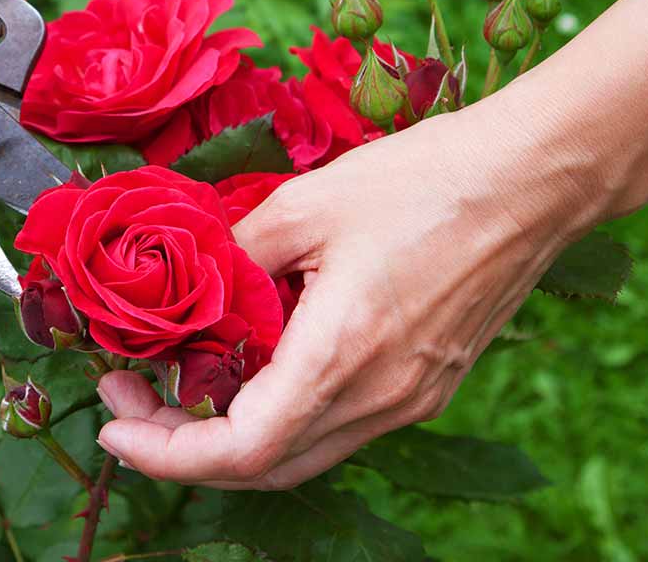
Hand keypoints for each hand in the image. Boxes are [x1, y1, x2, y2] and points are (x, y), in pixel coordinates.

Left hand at [94, 101, 606, 489]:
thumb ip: (234, 254)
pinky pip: (338, 425)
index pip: (240, 450)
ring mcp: (410, 399)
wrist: (532, 178)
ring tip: (178, 387)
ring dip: (230, 436)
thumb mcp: (305, 203)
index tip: (115, 422)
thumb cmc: (425, 179)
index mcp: (342, 353)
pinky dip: (280, 416)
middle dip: (182, 448)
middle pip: (265, 468)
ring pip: (301, 454)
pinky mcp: (426, 386)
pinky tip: (250, 370)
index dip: (165, 453)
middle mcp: (380, 396)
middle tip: (131, 399)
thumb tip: (187, 283)